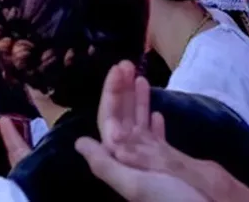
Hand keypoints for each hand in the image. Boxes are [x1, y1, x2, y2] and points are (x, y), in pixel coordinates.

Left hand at [76, 61, 248, 201]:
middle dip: (123, 90)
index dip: (112, 92)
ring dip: (137, 100)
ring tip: (140, 78)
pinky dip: (154, 122)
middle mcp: (133, 158)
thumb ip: (105, 164)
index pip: (110, 118)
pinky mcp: (169, 164)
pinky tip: (156, 112)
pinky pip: (157, 138)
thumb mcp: (134, 185)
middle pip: (122, 116)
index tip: (119, 67)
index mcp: (122, 160)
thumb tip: (79, 142)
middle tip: (128, 63)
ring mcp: (151, 159)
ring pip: (139, 124)